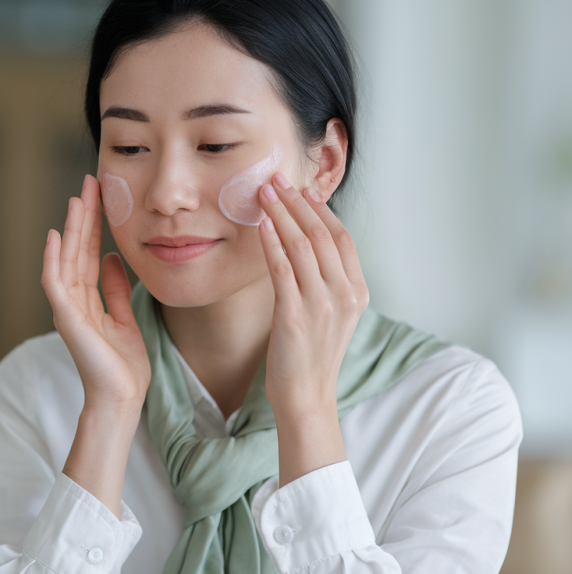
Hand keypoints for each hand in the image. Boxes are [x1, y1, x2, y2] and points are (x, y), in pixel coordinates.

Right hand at [41, 175, 150, 412]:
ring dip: (71, 228)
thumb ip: (116, 289)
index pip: (89, 254)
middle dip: (84, 216)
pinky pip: (55, 284)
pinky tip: (56, 236)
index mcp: (88, 301)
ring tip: (77, 199)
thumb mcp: (124, 318)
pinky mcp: (66, 320)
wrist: (122, 398)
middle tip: (90, 183)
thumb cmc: (123, 367)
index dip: (94, 225)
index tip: (102, 196)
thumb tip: (113, 259)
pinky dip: (53, 260)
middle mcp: (74, 301)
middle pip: (76, 250)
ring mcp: (68, 309)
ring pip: (66, 260)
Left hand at [257, 173, 368, 483]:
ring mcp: (322, 305)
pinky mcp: (295, 316)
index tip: (300, 189)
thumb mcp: (330, 315)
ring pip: (303, 246)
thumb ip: (325, 282)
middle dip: (297, 202)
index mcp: (357, 292)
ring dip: (282, 214)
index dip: (320, 210)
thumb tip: (304, 247)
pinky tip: (261, 225)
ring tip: (264, 193)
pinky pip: (283, 269)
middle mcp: (345, 294)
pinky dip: (272, 243)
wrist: (307, 398)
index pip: (341, 238)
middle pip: (322, 234)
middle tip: (276, 179)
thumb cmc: (311, 356)